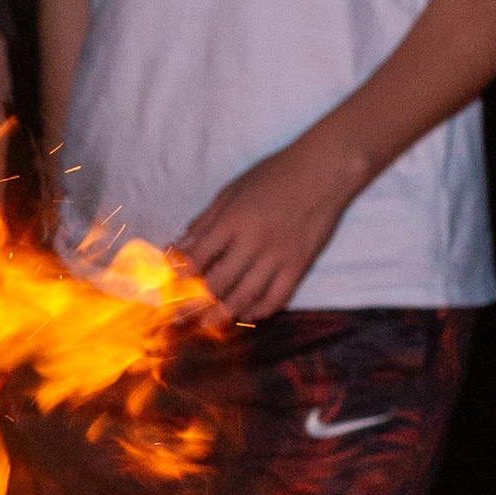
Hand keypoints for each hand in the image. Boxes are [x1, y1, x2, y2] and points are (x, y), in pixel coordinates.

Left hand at [175, 132, 363, 318]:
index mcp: (233, 221)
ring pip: (245, 298)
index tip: (172, 286)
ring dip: (223, 315)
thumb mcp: (231, 190)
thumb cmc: (274, 174)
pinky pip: (277, 299)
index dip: (180, 276)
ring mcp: (278, 257)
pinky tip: (248, 313)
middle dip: (195, 303)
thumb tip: (178, 247)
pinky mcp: (300, 266)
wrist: (323, 170)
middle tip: (182, 315)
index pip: (198, 258)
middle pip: (217, 284)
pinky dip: (259, 311)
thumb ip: (205, 221)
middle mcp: (253, 243)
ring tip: (208, 323)